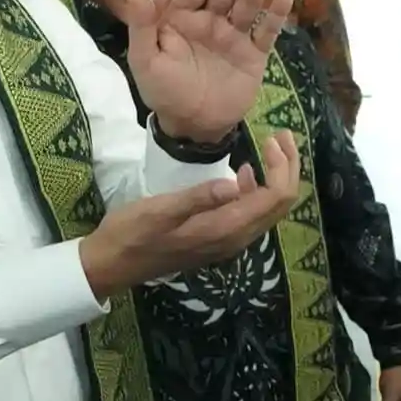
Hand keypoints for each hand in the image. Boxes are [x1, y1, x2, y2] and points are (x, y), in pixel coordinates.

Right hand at [80, 140, 300, 297]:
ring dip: (275, 178)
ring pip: (268, 210)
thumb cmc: (132, 233)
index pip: (274, 197)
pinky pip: (251, 214)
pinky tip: (242, 174)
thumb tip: (235, 183)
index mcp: (226, 229)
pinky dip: (257, 190)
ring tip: (268, 147)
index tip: (273, 137)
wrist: (113, 264)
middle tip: (280, 136)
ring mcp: (229, 241)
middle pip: (280, 204)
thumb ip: (198, 198)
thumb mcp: (160, 211)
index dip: (282, 166)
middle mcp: (236, 239)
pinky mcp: (219, 239)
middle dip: (287, 168)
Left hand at [129, 0, 294, 143]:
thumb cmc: (163, 92)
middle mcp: (210, 20)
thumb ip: (142, 25)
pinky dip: (276, 14)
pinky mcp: (254, 54)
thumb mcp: (145, 59)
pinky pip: (266, 31)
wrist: (192, 126)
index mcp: (182, 17)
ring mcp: (233, 36)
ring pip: (248, 3)